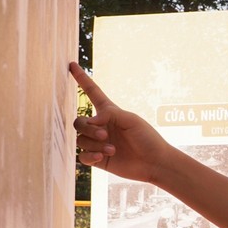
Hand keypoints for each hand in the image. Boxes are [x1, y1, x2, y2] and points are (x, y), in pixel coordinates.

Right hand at [70, 63, 171, 183]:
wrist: (155, 163)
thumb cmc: (147, 138)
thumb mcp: (131, 120)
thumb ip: (109, 115)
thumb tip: (89, 121)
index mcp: (110, 113)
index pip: (92, 92)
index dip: (82, 79)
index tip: (72, 65)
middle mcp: (101, 126)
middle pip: (79, 121)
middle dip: (88, 128)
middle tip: (105, 134)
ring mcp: (98, 143)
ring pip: (80, 139)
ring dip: (94, 144)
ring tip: (112, 149)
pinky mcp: (99, 159)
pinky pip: (82, 156)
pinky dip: (90, 156)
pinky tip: (102, 157)